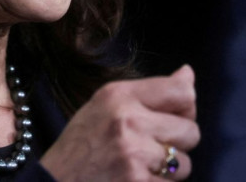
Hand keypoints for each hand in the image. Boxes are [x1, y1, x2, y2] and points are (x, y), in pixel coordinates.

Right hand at [40, 65, 199, 180]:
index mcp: (119, 94)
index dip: (186, 107)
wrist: (55, 181)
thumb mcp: (105, 104)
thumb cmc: (82, 143)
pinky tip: (137, 179)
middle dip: (177, 142)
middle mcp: (128, 120)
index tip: (171, 116)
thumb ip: (148, 91)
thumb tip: (188, 73)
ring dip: (169, 169)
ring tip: (141, 165)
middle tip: (150, 146)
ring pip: (185, 162)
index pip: (181, 91)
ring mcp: (135, 154)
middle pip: (191, 130)